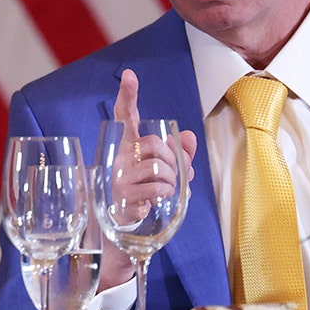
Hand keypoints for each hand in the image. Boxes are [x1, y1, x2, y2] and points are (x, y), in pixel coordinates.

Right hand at [97, 69, 197, 290]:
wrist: (122, 235)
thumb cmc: (142, 198)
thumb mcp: (165, 175)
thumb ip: (180, 156)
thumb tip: (191, 136)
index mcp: (127, 148)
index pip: (125, 116)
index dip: (127, 95)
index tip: (130, 74)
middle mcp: (119, 159)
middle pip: (154, 145)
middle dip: (173, 161)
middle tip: (174, 176)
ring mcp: (119, 178)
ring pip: (160, 168)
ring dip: (173, 182)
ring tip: (166, 192)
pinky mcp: (124, 198)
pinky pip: (157, 189)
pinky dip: (165, 196)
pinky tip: (154, 203)